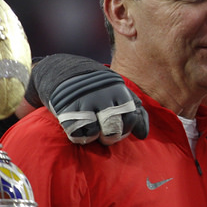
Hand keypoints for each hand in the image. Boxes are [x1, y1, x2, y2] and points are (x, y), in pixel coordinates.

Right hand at [29, 54, 147, 144]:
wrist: (63, 70)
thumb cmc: (98, 88)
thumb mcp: (119, 93)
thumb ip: (136, 112)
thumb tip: (143, 135)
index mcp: (118, 89)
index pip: (131, 117)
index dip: (126, 128)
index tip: (119, 128)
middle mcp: (102, 94)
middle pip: (114, 128)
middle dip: (111, 136)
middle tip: (106, 134)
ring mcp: (84, 101)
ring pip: (96, 132)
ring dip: (95, 136)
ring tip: (93, 130)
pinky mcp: (67, 108)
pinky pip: (77, 133)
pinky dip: (79, 136)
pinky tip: (80, 129)